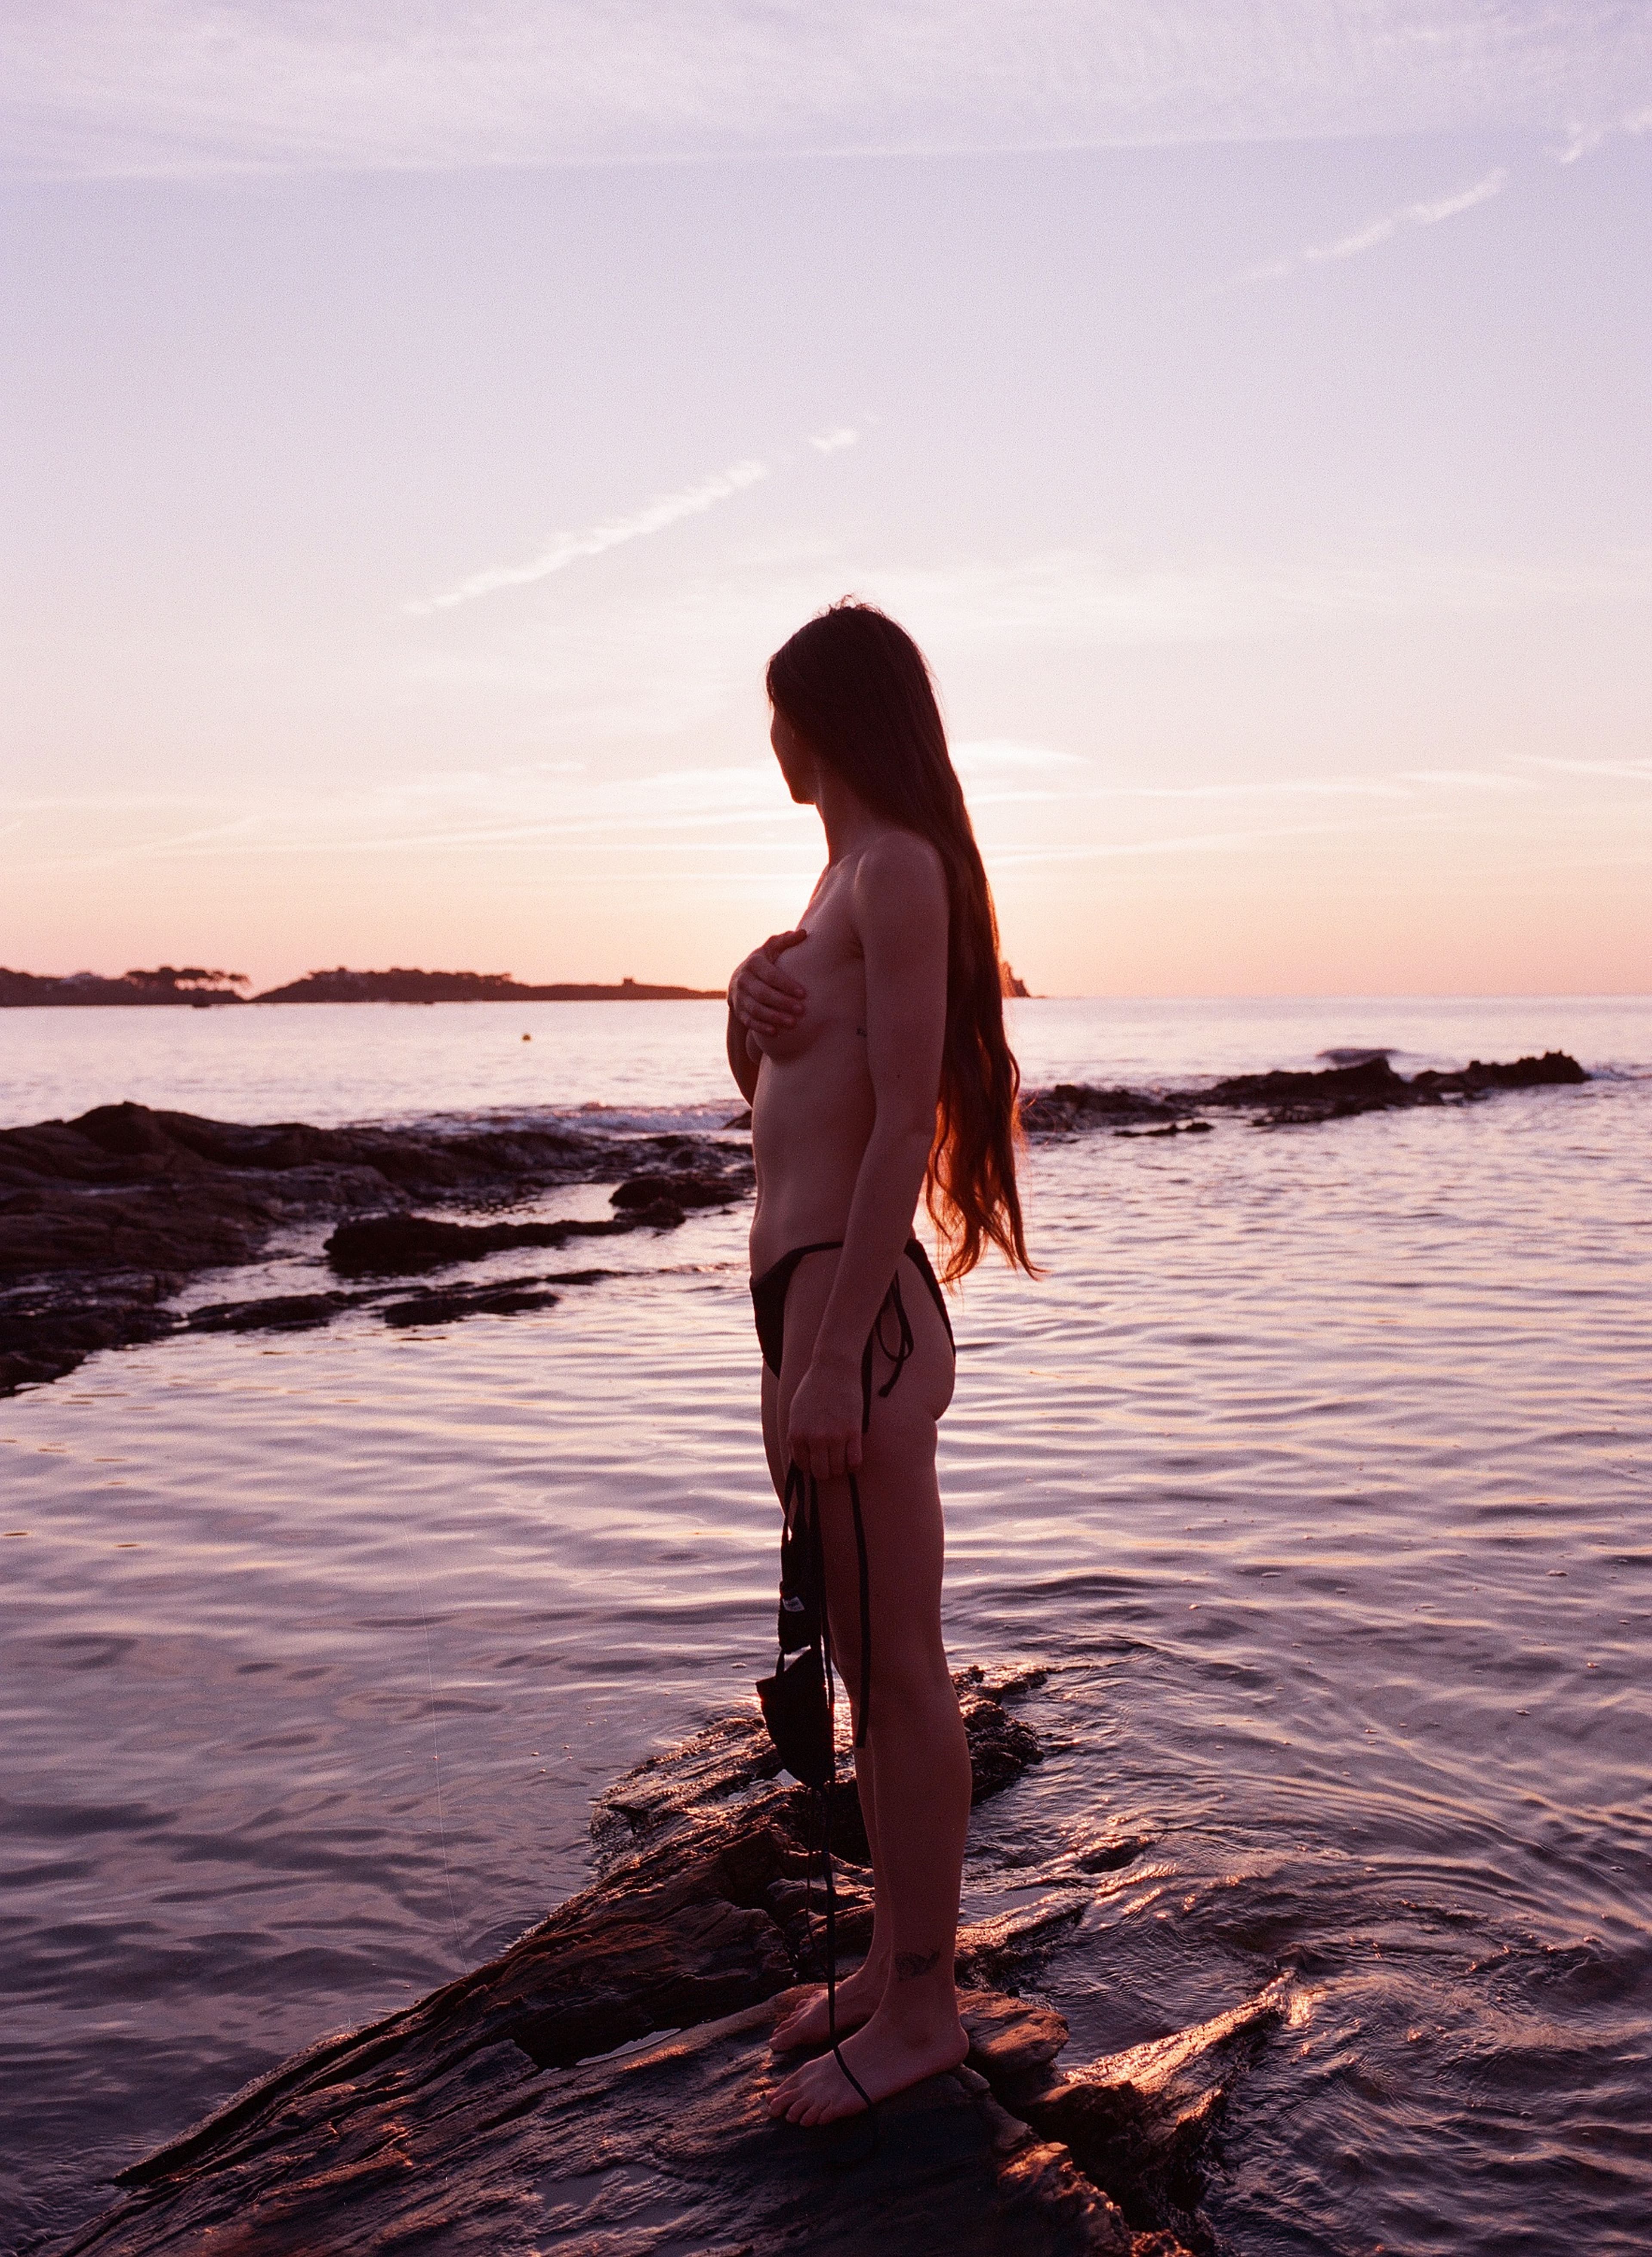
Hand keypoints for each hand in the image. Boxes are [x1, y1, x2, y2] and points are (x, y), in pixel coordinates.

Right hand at [728, 930, 807, 1039]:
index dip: (786, 984)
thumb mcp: (772, 949)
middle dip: (782, 1003)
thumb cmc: (765, 962)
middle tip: (801, 1011)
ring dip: (774, 1017)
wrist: (742, 979)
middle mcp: (743, 979)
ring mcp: (738, 996)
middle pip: (762, 994)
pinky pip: (748, 1020)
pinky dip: (760, 1027)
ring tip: (792, 1024)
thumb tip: (804, 933)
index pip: (770, 975)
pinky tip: (775, 1032)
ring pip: (755, 1009)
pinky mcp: (738, 1010)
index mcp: (754, 963)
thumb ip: (786, 941)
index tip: (804, 993)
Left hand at [786, 1358, 863, 1481]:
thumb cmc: (813, 1388)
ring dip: (840, 1468)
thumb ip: (796, 1436)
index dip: (810, 1465)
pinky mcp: (853, 1431)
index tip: (816, 1460)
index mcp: (797, 1434)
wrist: (833, 1368)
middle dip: (825, 1471)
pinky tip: (852, 1458)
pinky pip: (855, 1461)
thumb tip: (799, 1459)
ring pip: (838, 1469)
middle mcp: (814, 1438)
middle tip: (830, 1462)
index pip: (803, 1465)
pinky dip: (853, 1465)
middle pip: (821, 1472)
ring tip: (842, 1458)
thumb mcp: (795, 1412)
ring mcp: (835, 1436)